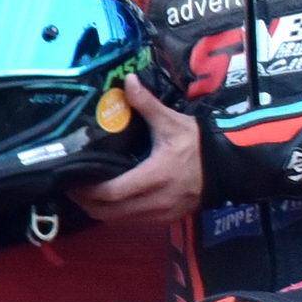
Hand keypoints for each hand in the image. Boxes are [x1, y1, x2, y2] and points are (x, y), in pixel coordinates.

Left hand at [72, 80, 203, 226]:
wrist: (229, 167)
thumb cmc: (198, 145)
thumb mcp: (172, 122)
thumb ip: (146, 104)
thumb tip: (128, 80)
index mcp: (154, 177)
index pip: (111, 193)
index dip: (87, 190)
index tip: (72, 180)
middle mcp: (155, 201)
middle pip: (108, 212)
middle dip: (86, 203)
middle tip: (73, 188)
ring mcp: (161, 213)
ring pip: (119, 220)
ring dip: (100, 210)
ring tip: (88, 194)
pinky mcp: (166, 219)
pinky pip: (133, 221)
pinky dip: (118, 214)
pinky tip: (113, 200)